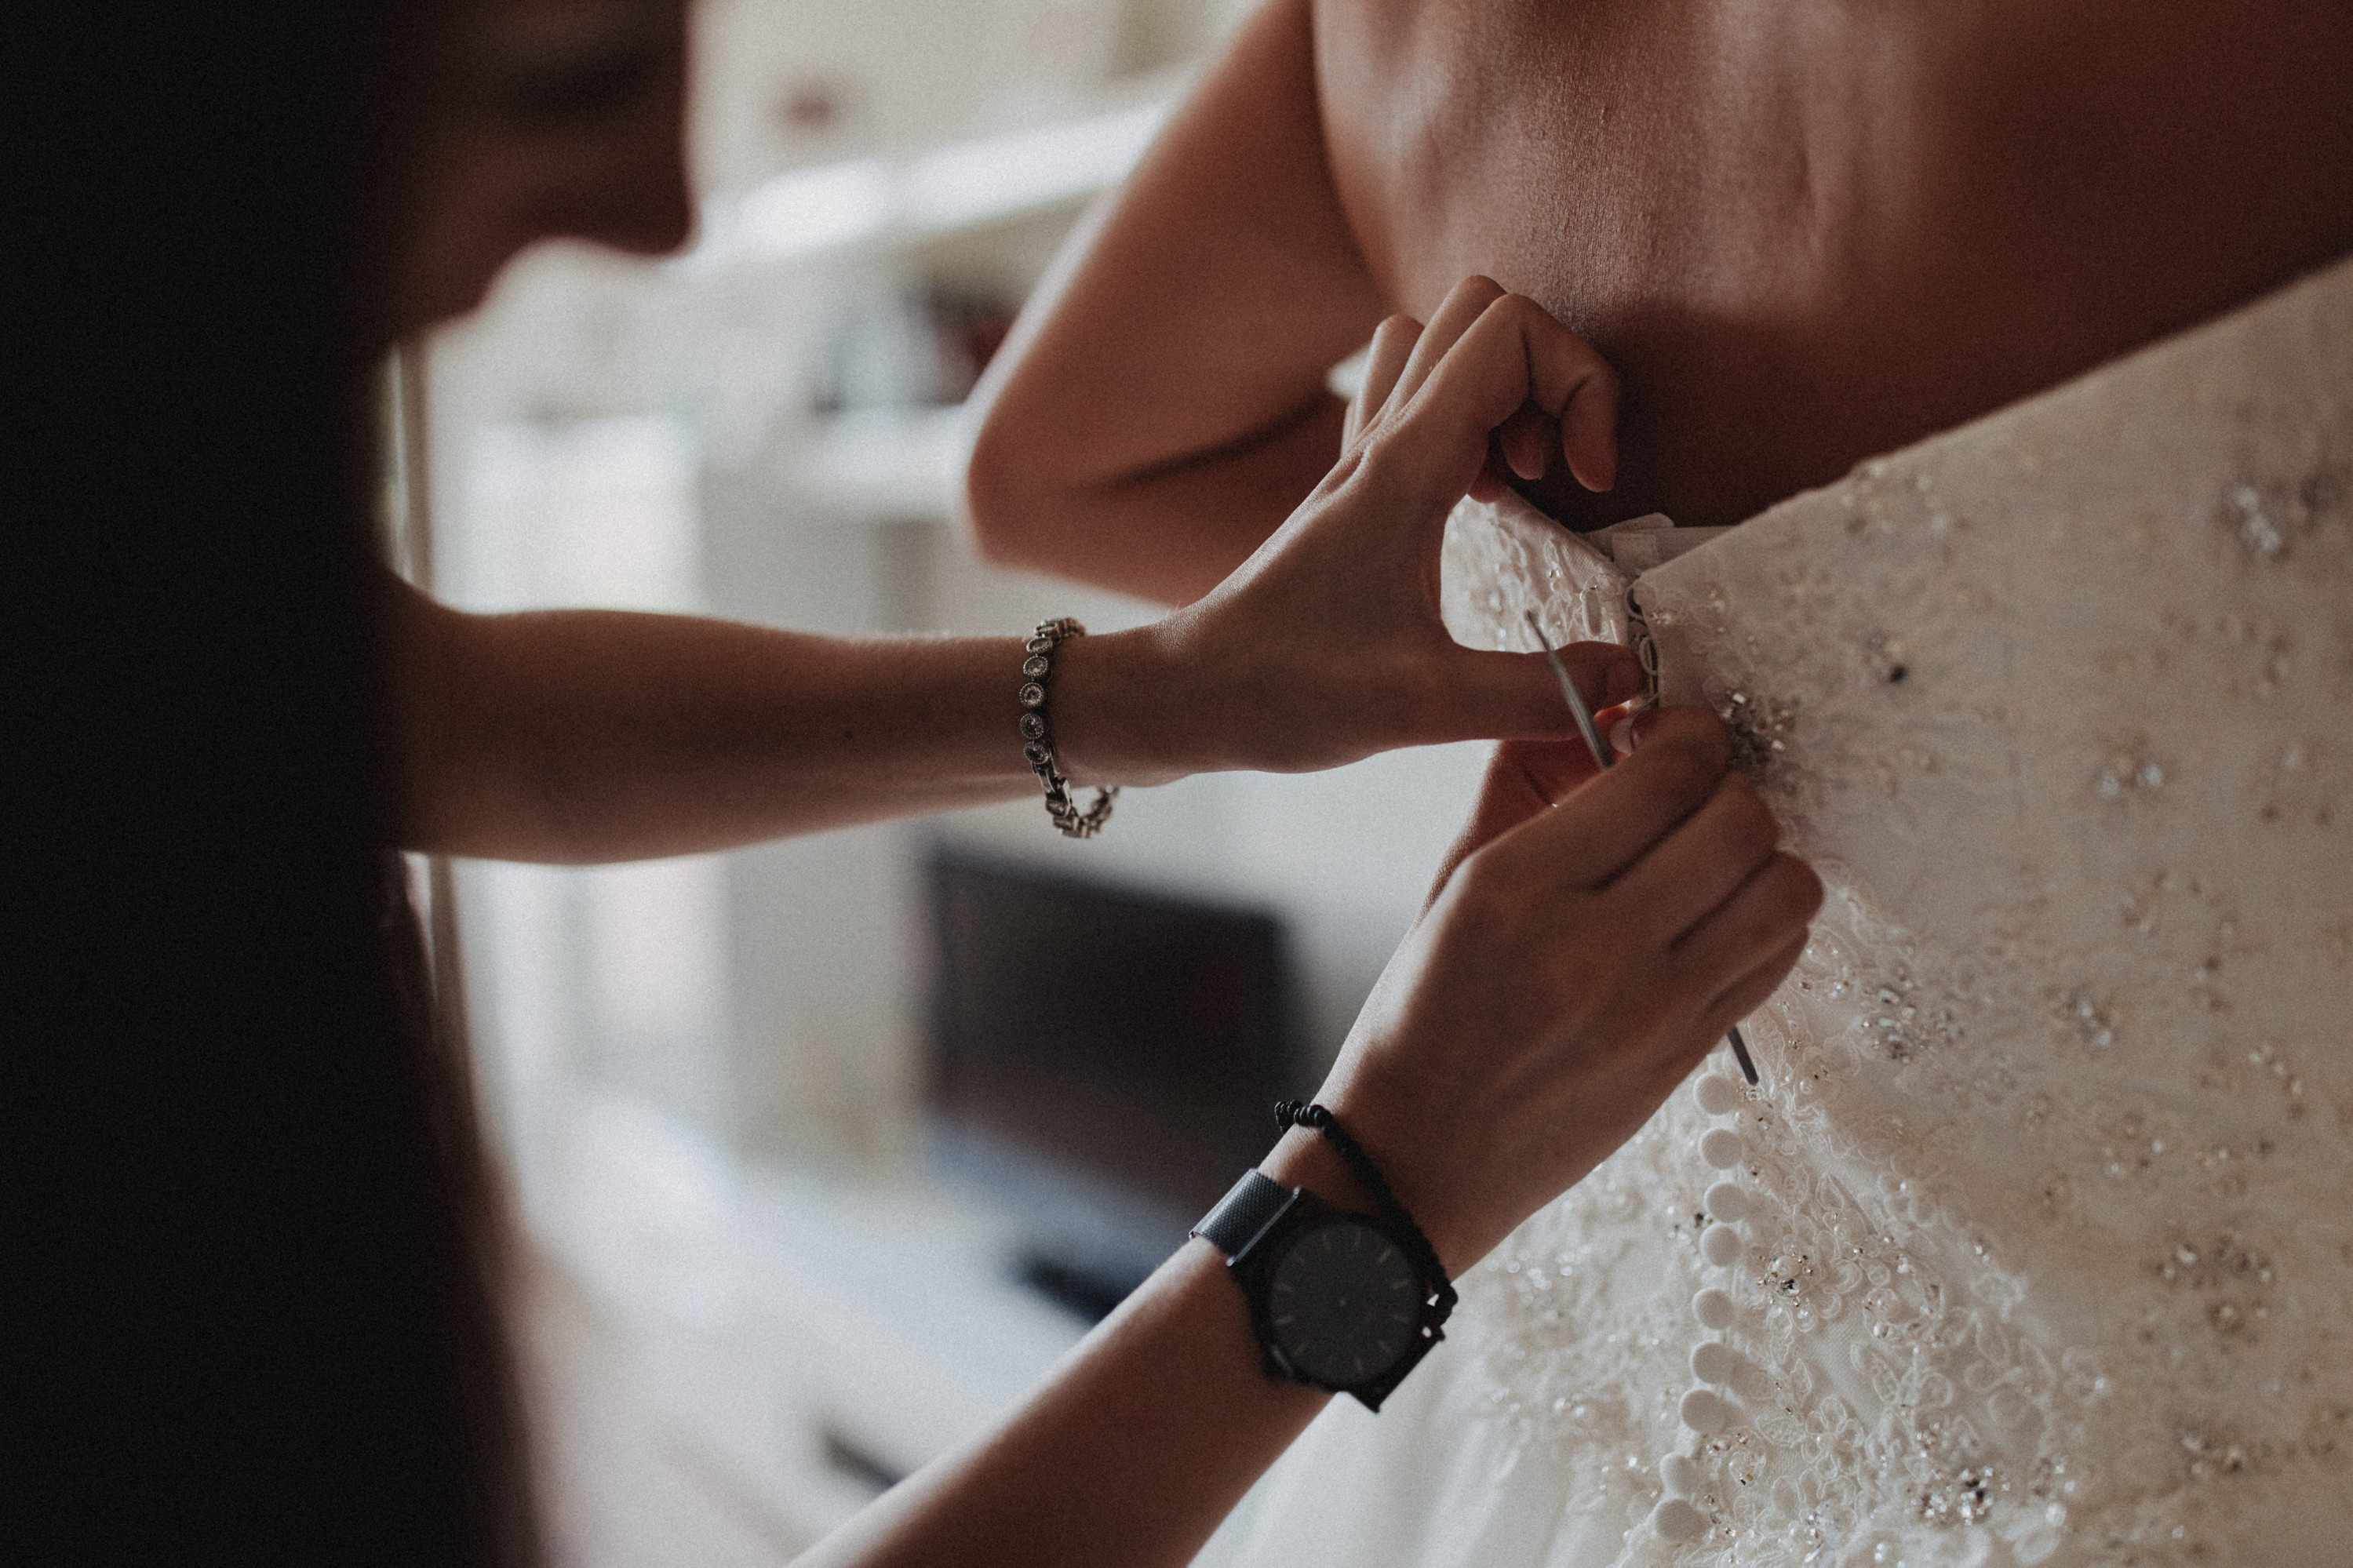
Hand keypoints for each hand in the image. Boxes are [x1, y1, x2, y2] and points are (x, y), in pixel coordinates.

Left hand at [1058, 277, 1634, 780]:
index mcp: (1403, 465)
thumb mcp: (1422, 708)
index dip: (1580, 386)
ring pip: (1442, 338)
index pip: (1511, 331)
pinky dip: (1468, 418)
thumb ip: (1537, 692)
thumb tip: (1628, 674)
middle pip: (1484, 309)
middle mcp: (1381, 440)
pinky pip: (1413, 393)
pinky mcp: (1354, 485)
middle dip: (1554, 372)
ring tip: (1522, 482)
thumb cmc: (1283, 693)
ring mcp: (1362, 456)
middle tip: (1562, 474)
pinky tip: (1481, 501)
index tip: (1587, 482)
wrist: (1190, 696)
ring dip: (1506, 387)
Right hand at [1266, 709, 1823, 1271]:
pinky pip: (1778, 957)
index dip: (1687, 732)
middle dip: (1727, 786)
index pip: (1669, 772)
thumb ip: (1525, 788)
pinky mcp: (1686, 1053)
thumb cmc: (1423, 1016)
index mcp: (1519, 885)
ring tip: (1710, 859)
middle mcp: (1596, 945)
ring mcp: (1653, 1008)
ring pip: (1785, 888)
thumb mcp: (1450, 883)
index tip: (1661, 737)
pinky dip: (1766, 918)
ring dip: (1761, 855)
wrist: (1417, 1157)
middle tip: (1689, 793)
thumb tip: (1603, 710)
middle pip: (1742, 821)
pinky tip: (1716, 916)